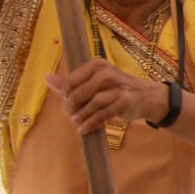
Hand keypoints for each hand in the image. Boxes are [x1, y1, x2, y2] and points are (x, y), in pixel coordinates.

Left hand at [46, 59, 168, 135]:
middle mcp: (108, 73)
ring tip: (76, 123)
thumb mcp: (94, 83)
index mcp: (98, 65)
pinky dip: (92, 123)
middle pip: (79, 93)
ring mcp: (118, 87)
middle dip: (72, 107)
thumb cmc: (116, 90)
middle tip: (71, 115)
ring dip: (81, 116)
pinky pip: (103, 114)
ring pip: (92, 103)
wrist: (147, 97)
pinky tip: (85, 128)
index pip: (71, 81)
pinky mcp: (125, 101)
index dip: (65, 96)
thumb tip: (47, 77)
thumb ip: (71, 82)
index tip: (68, 104)